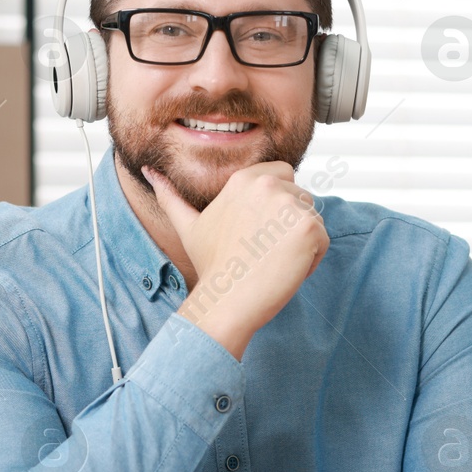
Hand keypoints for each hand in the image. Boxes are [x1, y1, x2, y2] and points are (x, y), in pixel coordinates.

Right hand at [143, 161, 327, 358]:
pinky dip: (310, 261)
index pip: (283, 177)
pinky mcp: (309, 228)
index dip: (275, 208)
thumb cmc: (211, 267)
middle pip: (301, 199)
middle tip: (262, 252)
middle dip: (289, 225)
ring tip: (270, 262)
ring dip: (299, 244)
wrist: (226, 300)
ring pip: (313, 220)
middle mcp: (268, 185)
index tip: (257, 233)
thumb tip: (148, 171)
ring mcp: (290, 205)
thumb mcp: (188, 225)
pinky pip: (323, 241)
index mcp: (244, 179)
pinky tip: (283, 271)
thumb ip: (170, 196)